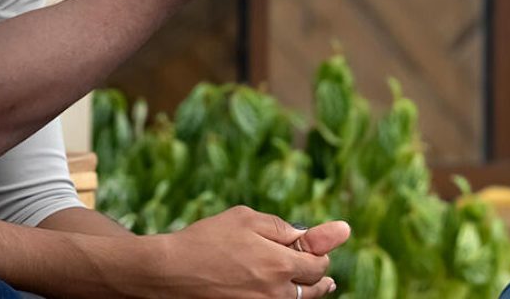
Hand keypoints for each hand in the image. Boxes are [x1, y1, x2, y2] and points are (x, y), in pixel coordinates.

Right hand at [147, 207, 348, 297]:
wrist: (174, 272)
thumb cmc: (208, 239)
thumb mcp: (245, 218)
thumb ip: (280, 226)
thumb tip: (311, 233)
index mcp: (279, 264)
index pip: (318, 263)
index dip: (323, 250)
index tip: (334, 238)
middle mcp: (277, 292)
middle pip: (314, 287)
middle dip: (320, 273)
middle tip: (322, 266)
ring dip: (310, 290)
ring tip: (321, 284)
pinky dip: (288, 297)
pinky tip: (285, 289)